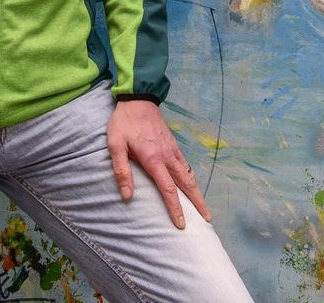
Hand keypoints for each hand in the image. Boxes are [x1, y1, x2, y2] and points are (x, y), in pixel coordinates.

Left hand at [107, 99, 210, 229]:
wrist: (138, 98)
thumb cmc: (124, 123)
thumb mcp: (115, 145)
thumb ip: (122, 170)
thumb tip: (127, 196)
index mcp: (154, 159)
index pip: (168, 189)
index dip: (175, 208)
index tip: (181, 224)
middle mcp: (167, 156)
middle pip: (187, 183)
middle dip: (198, 202)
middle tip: (208, 219)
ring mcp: (172, 149)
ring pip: (188, 173)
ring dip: (197, 190)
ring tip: (203, 206)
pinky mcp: (173, 143)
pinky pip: (185, 163)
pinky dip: (191, 176)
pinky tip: (191, 183)